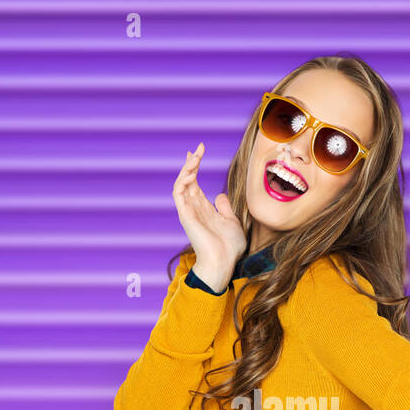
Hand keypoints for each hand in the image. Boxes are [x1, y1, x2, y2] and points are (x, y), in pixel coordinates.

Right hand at [172, 142, 245, 291]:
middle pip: (187, 179)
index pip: (195, 182)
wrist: (223, 262)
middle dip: (191, 162)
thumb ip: (224, 208)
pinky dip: (182, 181)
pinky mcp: (185, 215)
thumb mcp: (231, 221)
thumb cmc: (228, 247)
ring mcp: (188, 211)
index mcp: (203, 208)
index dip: (196, 166)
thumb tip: (220, 196)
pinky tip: (191, 171)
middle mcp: (193, 208)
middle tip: (198, 148)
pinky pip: (179, 194)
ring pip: (181, 184)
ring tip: (194, 156)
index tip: (200, 151)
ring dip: (186, 169)